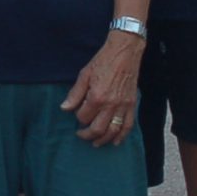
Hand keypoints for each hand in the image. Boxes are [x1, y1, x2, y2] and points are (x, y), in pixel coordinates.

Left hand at [60, 31, 144, 145]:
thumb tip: (64, 108)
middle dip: (87, 135)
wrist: (124, 53)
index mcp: (96, 97)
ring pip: (113, 131)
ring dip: (103, 140)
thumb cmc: (103, 61)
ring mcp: (123, 106)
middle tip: (82, 135)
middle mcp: (110, 104)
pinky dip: (122, 136)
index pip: (83, 116)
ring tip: (96, 143)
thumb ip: (75, 94)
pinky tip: (116, 141)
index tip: (77, 114)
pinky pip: (128, 125)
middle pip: (98, 129)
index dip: (78, 118)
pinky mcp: (132, 105)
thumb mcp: (84, 75)